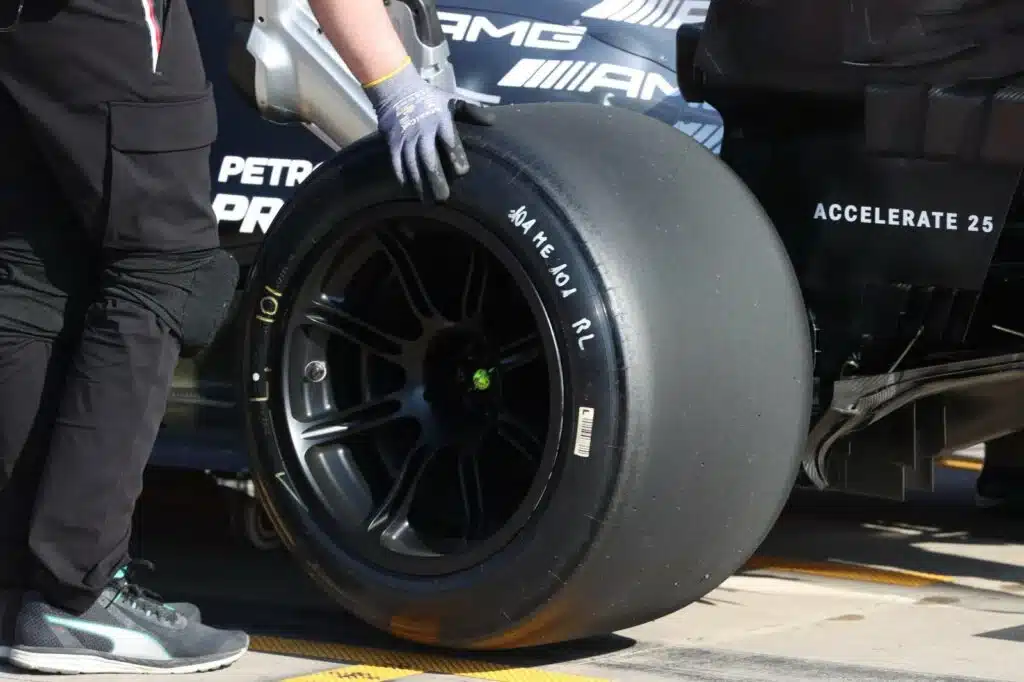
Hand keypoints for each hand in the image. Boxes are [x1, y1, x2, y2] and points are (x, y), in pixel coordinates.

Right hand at [364, 60, 493, 200]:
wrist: (395, 87)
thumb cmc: (429, 97)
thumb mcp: (452, 100)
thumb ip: (472, 112)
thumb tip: (493, 121)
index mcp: (440, 120)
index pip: (449, 140)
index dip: (456, 155)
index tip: (462, 172)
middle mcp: (422, 131)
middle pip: (429, 158)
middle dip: (436, 179)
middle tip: (443, 198)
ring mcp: (406, 138)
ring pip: (412, 164)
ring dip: (420, 184)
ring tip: (427, 201)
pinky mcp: (393, 142)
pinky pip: (397, 162)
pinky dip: (403, 176)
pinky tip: (409, 188)